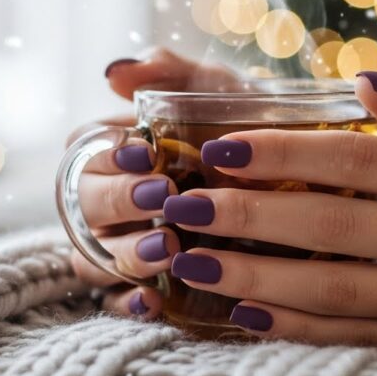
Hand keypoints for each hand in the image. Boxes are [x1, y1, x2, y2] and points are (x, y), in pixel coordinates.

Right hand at [66, 48, 239, 317]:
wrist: (294, 181)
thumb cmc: (240, 128)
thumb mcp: (214, 91)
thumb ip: (169, 72)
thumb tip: (115, 71)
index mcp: (115, 151)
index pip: (83, 149)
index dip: (105, 151)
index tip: (146, 152)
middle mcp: (108, 201)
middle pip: (85, 204)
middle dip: (120, 201)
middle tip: (163, 199)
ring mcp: (120, 246)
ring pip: (93, 257)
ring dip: (124, 254)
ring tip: (165, 249)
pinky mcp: (139, 287)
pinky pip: (114, 304)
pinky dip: (128, 303)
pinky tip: (154, 299)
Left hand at [165, 72, 376, 351]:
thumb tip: (363, 81)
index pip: (356, 161)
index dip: (285, 155)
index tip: (220, 148)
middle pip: (333, 226)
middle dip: (250, 217)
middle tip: (185, 207)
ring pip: (333, 288)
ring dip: (256, 278)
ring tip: (192, 263)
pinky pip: (351, 335)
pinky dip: (294, 326)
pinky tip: (242, 313)